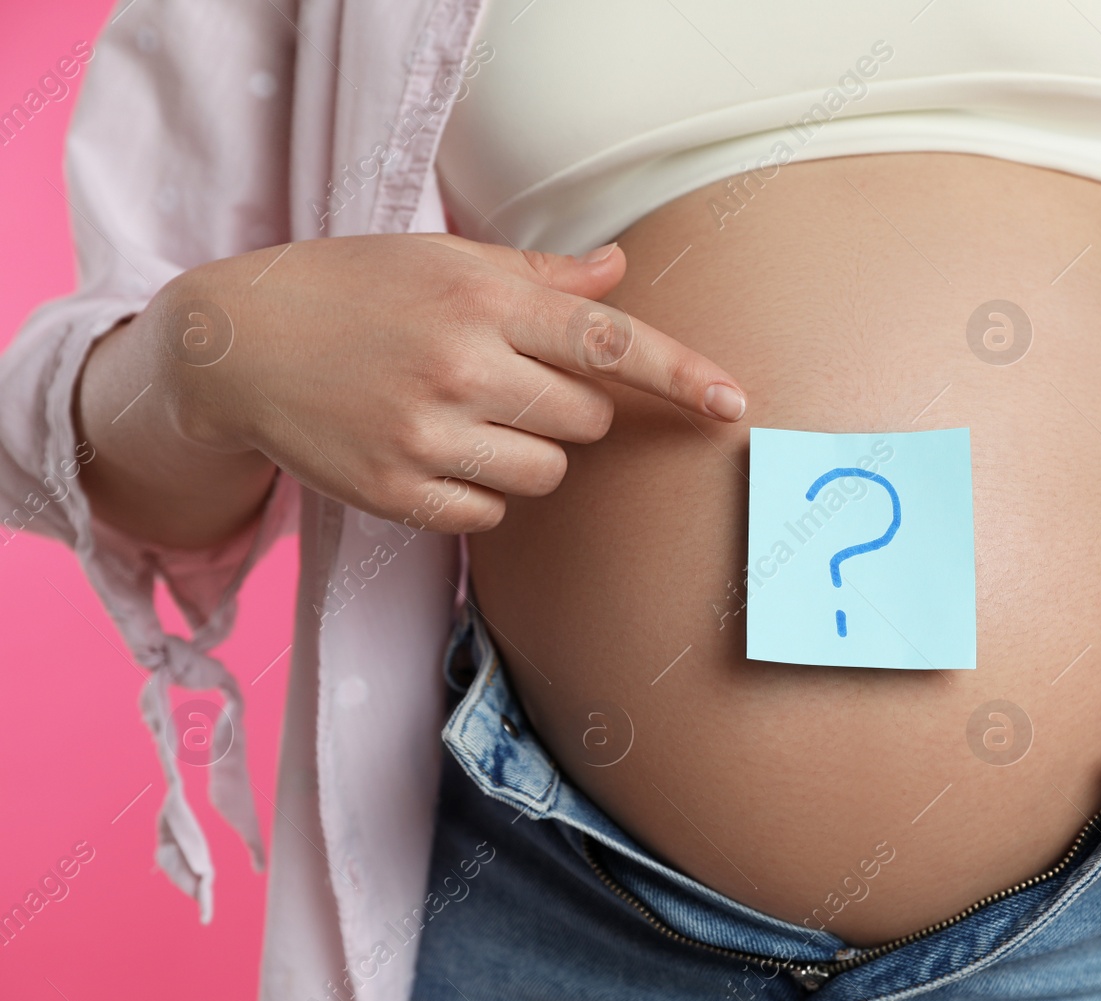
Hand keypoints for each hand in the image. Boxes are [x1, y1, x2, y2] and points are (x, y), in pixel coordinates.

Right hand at [145, 233, 746, 533]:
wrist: (238, 345)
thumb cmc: (353, 289)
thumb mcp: (443, 258)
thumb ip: (540, 275)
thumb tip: (620, 272)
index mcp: (483, 299)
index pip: (610, 342)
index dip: (680, 374)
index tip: (733, 404)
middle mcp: (461, 366)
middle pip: (588, 421)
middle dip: (571, 409)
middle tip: (509, 382)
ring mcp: (426, 436)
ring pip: (547, 472)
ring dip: (529, 451)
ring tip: (465, 414)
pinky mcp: (397, 493)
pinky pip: (491, 511)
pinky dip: (479, 489)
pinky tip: (430, 450)